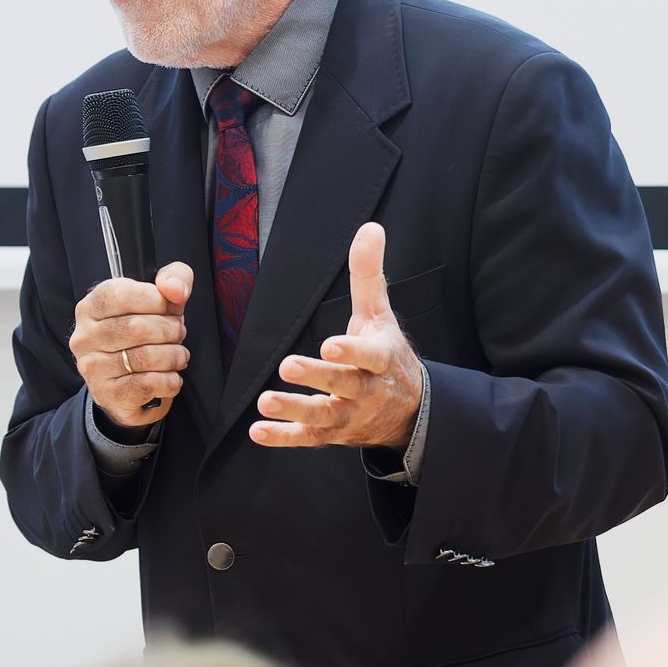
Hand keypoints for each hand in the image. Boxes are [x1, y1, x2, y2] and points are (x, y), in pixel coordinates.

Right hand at [71, 261, 194, 431]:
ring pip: (145, 357)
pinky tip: (170, 377)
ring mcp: (92, 367)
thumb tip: (174, 289)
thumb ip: (173, 279)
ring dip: (174, 356)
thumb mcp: (160, 300)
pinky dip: (169, 380)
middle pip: (136, 327)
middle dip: (170, 330)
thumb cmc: (145, 336)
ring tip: (178, 355)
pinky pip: (147, 384)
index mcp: (90, 307)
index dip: (154, 300)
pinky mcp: (107, 394)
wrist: (129, 387)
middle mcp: (84, 336)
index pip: (120, 294)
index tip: (169, 308)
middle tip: (178, 334)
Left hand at [251, 223, 422, 449]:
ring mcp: (350, 415)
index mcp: (380, 358)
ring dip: (295, 409)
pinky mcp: (332, 435)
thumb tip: (370, 228)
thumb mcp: (380, 315)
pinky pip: (308, 439)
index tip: (330, 345)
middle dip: (318, 377)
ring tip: (266, 401)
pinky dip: (284, 437)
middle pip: (345, 385)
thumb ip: (368, 274)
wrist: (409, 410)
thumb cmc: (386, 354)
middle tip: (288, 366)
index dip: (352, 351)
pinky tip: (258, 432)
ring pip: (324, 416)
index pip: (369, 355)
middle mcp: (367, 390)